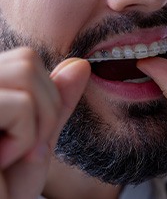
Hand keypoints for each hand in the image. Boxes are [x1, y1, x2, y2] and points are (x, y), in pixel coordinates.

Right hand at [0, 47, 89, 198]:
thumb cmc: (7, 184)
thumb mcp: (40, 137)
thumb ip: (58, 101)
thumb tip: (81, 64)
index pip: (27, 60)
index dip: (45, 95)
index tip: (32, 132)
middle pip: (27, 60)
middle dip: (46, 106)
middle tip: (25, 145)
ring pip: (26, 72)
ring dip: (37, 121)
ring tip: (13, 152)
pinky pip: (21, 104)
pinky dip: (25, 139)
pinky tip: (1, 162)